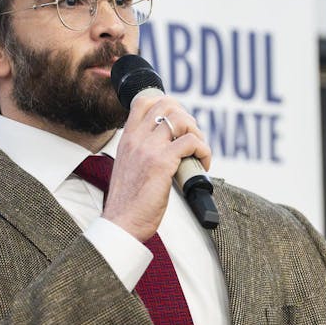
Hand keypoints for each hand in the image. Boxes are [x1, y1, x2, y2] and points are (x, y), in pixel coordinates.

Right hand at [103, 95, 211, 241]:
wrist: (121, 223)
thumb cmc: (128, 202)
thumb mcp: (128, 167)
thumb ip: (142, 152)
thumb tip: (167, 146)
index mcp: (127, 138)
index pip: (144, 101)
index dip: (167, 104)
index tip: (179, 123)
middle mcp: (136, 138)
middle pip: (168, 105)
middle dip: (187, 119)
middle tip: (192, 140)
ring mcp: (149, 149)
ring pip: (181, 120)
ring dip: (197, 134)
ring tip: (198, 152)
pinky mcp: (162, 163)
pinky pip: (191, 142)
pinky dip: (203, 151)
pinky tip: (202, 164)